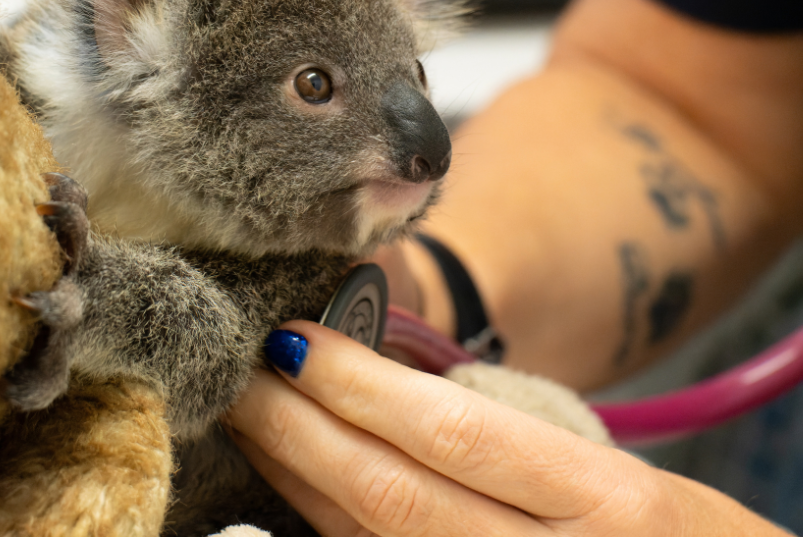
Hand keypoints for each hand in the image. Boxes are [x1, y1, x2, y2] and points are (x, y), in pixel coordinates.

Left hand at [227, 321, 788, 535]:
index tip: (294, 339)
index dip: (359, 386)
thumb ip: (508, 436)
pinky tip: (287, 487)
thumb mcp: (614, 476)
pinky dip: (322, 525)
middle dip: (298, 430)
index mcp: (606, 501)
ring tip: (250, 420)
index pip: (453, 432)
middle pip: (390, 495)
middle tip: (242, 371)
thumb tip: (380, 378)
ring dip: (294, 478)